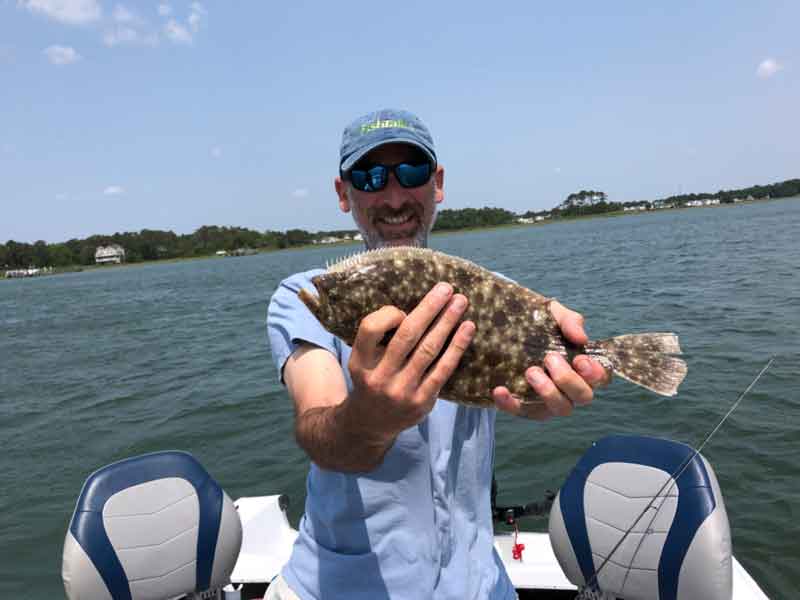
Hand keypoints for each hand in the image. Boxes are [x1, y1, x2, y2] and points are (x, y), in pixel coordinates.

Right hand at [345, 283, 474, 441]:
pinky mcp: (423, 401)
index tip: (404, 309)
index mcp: (360, 362)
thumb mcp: (362, 360)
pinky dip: (457, 346)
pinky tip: (467, 328)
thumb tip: (415, 308)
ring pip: (429, 350)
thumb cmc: (372, 379)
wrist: (371, 424)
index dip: (389, 314)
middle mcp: (380, 377)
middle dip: (429, 308)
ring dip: (447, 322)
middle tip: (446, 288)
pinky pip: (444, 369)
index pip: (371, 328)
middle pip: (406, 335)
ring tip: (461, 302)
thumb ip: (379, 338)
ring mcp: (402, 391)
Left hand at [493, 300, 609, 419]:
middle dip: (568, 379)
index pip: (601, 378)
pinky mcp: (526, 407)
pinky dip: (510, 404)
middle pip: (583, 396)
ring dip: (548, 392)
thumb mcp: (555, 316)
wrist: (507, 330)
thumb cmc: (541, 325)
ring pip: (561, 408)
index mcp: (582, 368)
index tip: (579, 359)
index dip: (595, 373)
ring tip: (530, 371)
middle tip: (549, 358)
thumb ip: (570, 321)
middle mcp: (571, 389)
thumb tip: (580, 337)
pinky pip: (521, 411)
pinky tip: (499, 390)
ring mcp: (550, 401)